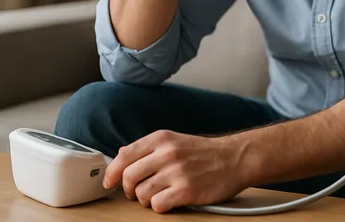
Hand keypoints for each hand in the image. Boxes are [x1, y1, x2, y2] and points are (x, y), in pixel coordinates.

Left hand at [103, 130, 249, 212]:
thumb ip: (148, 148)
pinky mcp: (186, 190)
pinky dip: (160, 206)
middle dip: (129, 189)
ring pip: (141, 193)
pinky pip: (157, 205)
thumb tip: (121, 155)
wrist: (234, 159)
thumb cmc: (203, 153)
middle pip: (129, 177)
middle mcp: (167, 153)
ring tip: (159, 195)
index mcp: (161, 138)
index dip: (113, 172)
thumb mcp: (174, 141)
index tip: (109, 182)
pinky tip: (170, 200)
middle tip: (137, 192)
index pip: (124, 156)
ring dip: (146, 199)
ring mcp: (176, 171)